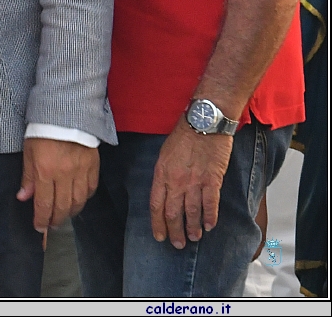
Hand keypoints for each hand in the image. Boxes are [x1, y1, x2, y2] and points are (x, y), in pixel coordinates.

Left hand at [17, 138, 99, 231]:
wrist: (67, 111)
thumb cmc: (43, 129)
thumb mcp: (28, 150)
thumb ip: (28, 176)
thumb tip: (23, 197)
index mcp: (45, 171)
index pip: (43, 204)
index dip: (41, 219)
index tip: (39, 228)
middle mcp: (64, 174)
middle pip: (62, 207)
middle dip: (56, 220)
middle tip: (51, 226)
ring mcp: (81, 171)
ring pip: (78, 201)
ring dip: (70, 212)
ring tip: (64, 216)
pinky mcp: (93, 166)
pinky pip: (91, 189)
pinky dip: (84, 198)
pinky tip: (78, 200)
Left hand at [149, 118, 232, 248]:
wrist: (203, 123)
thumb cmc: (183, 135)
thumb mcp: (164, 154)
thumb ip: (164, 175)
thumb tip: (165, 192)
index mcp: (161, 174)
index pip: (156, 205)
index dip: (157, 223)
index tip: (160, 236)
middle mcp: (176, 181)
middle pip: (173, 212)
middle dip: (174, 231)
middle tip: (177, 244)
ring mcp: (194, 181)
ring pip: (191, 212)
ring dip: (192, 228)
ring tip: (193, 239)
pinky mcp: (212, 179)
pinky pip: (210, 203)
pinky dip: (210, 217)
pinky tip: (209, 226)